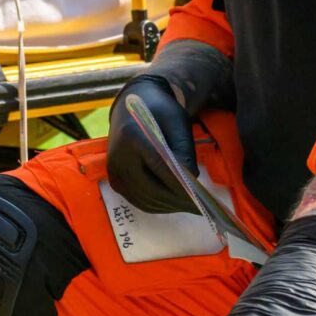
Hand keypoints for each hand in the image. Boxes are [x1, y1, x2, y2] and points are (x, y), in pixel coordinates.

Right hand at [104, 40, 232, 216]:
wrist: (131, 107)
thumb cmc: (158, 110)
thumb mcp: (178, 121)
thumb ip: (184, 149)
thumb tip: (192, 180)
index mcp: (132, 135)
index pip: (158, 165)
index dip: (179, 184)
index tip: (199, 197)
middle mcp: (118, 156)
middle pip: (151, 188)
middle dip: (177, 200)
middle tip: (201, 208)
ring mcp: (114, 171)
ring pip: (145, 199)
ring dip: (169, 206)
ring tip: (191, 207)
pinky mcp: (114, 181)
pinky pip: (138, 200)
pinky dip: (158, 205)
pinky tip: (174, 203)